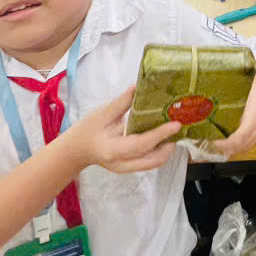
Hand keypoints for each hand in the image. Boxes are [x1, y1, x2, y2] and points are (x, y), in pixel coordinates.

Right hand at [66, 87, 180, 173]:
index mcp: (112, 150)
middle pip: (152, 160)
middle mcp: (121, 163)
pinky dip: (160, 150)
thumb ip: (121, 103)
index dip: (159, 134)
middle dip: (169, 144)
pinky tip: (164, 137)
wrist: (77, 149)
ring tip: (173, 131)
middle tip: (178, 126)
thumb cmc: (87, 130)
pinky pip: (150, 161)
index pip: (140, 144)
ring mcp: (126, 168)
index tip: (175, 124)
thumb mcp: (102, 113)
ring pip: (154, 163)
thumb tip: (138, 87)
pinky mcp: (130, 167)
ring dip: (167, 149)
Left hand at [212, 83, 255, 157]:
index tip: (214, 142)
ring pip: (247, 147)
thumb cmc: (248, 87)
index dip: (226, 143)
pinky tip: (229, 147)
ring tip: (219, 148)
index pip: (241, 135)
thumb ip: (224, 103)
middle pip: (244, 144)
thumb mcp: (236, 92)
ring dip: (233, 150)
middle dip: (227, 149)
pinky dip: (239, 148)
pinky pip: (250, 145)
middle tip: (213, 146)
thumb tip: (203, 110)